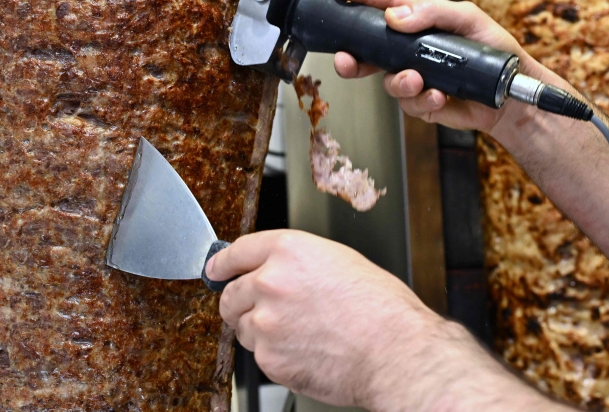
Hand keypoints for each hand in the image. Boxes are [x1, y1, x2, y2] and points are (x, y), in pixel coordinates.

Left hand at [205, 230, 440, 408]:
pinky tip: (306, 351)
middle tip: (262, 312)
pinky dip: (276, 356)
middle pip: (230, 292)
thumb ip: (298, 264)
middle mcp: (270, 282)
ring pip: (242, 326)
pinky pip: (260, 356)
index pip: (237, 251)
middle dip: (240, 302)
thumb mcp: (339, 262)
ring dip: (260, 331)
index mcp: (289, 250)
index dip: (222, 262)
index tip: (216, 268)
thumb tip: (277, 273)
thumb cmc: (379, 308)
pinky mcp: (268, 357)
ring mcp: (265, 321)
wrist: (393, 350)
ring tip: (300, 334)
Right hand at [332, 0, 558, 133]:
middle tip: (346, 59)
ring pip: (388, 81)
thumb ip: (432, 11)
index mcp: (419, 23)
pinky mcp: (423, 103)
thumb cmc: (494, 49)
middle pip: (368, 51)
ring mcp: (414, 77)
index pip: (384, 6)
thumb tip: (395, 16)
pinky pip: (409, 103)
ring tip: (419, 80)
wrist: (510, 92)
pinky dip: (423, 99)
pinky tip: (439, 95)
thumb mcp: (468, 18)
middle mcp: (410, 51)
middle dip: (351, 57)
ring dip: (400, 81)